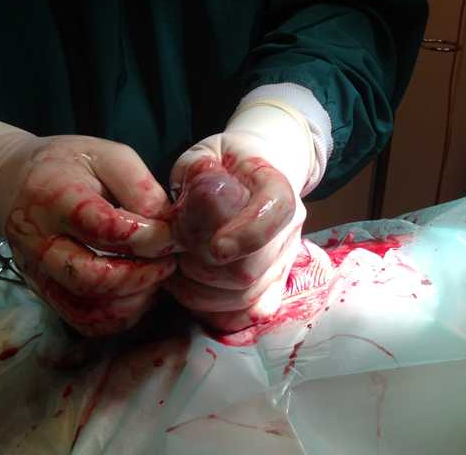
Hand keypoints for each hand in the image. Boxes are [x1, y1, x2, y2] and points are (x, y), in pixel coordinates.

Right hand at [0, 136, 177, 335]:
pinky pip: (81, 320)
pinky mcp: (42, 290)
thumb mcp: (107, 154)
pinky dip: (116, 317)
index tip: (172, 235)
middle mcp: (38, 239)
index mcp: (54, 196)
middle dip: (142, 275)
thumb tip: (166, 228)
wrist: (12, 180)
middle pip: (92, 277)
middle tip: (168, 263)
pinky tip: (136, 295)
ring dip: (132, 300)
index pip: (103, 227)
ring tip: (155, 278)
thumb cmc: (68, 164)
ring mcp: (37, 271)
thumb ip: (139, 187)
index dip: (147, 237)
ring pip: (87, 307)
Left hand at [164, 101, 316, 331]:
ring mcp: (285, 258)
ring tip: (178, 273)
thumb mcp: (206, 153)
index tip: (215, 247)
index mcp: (276, 185)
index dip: (248, 234)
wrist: (257, 170)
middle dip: (203, 269)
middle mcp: (289, 226)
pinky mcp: (276, 281)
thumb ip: (197, 171)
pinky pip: (253, 312)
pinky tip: (196, 294)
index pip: (277, 211)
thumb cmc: (225, 162)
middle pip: (253, 267)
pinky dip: (220, 311)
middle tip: (176, 255)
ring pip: (248, 295)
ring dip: (203, 292)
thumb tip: (197, 192)